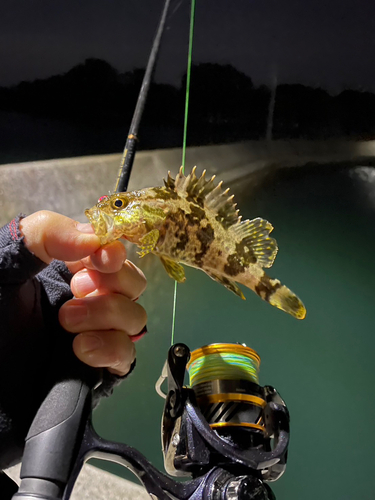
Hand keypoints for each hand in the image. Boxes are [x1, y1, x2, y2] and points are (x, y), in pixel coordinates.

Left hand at [20, 210, 146, 375]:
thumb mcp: (4, 267)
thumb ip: (43, 235)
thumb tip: (93, 238)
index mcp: (67, 272)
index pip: (111, 252)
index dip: (115, 251)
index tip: (103, 258)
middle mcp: (89, 301)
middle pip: (133, 282)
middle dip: (114, 283)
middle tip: (77, 290)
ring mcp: (98, 335)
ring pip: (135, 317)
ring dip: (108, 314)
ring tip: (67, 322)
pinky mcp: (102, 369)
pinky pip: (127, 355)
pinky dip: (110, 348)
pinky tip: (81, 349)